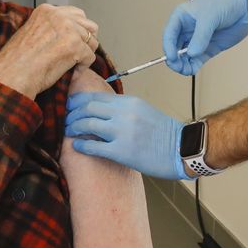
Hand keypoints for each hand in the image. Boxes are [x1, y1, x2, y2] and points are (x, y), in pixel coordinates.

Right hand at [0, 4, 98, 99]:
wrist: (11, 76)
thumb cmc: (17, 61)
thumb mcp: (31, 31)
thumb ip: (50, 27)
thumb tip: (68, 33)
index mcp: (47, 10)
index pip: (76, 14)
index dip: (78, 31)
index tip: (71, 43)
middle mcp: (59, 16)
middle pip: (89, 25)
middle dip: (86, 41)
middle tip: (76, 55)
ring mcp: (69, 30)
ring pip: (92, 42)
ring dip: (84, 55)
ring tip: (71, 65)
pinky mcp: (75, 46)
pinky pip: (91, 57)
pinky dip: (82, 68)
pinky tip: (71, 73)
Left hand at [64, 92, 189, 179]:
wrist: (181, 149)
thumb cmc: (163, 133)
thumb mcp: (143, 110)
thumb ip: (122, 108)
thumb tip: (101, 110)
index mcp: (129, 102)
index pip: (96, 96)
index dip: (78, 101)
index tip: (70, 106)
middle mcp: (124, 113)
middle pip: (88, 107)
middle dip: (72, 113)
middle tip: (66, 120)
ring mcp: (123, 132)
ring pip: (87, 123)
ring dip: (73, 127)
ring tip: (69, 132)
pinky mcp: (122, 151)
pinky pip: (94, 146)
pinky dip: (81, 144)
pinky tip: (77, 146)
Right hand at [162, 0, 247, 75]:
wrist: (247, 5)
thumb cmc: (226, 2)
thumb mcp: (211, 16)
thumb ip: (200, 35)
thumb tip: (192, 54)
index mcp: (182, 16)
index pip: (169, 34)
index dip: (168, 47)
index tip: (172, 58)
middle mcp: (187, 29)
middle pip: (174, 47)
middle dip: (174, 58)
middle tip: (179, 66)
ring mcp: (198, 39)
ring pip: (184, 56)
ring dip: (182, 65)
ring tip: (187, 70)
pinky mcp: (209, 48)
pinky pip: (196, 60)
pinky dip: (193, 66)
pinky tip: (192, 70)